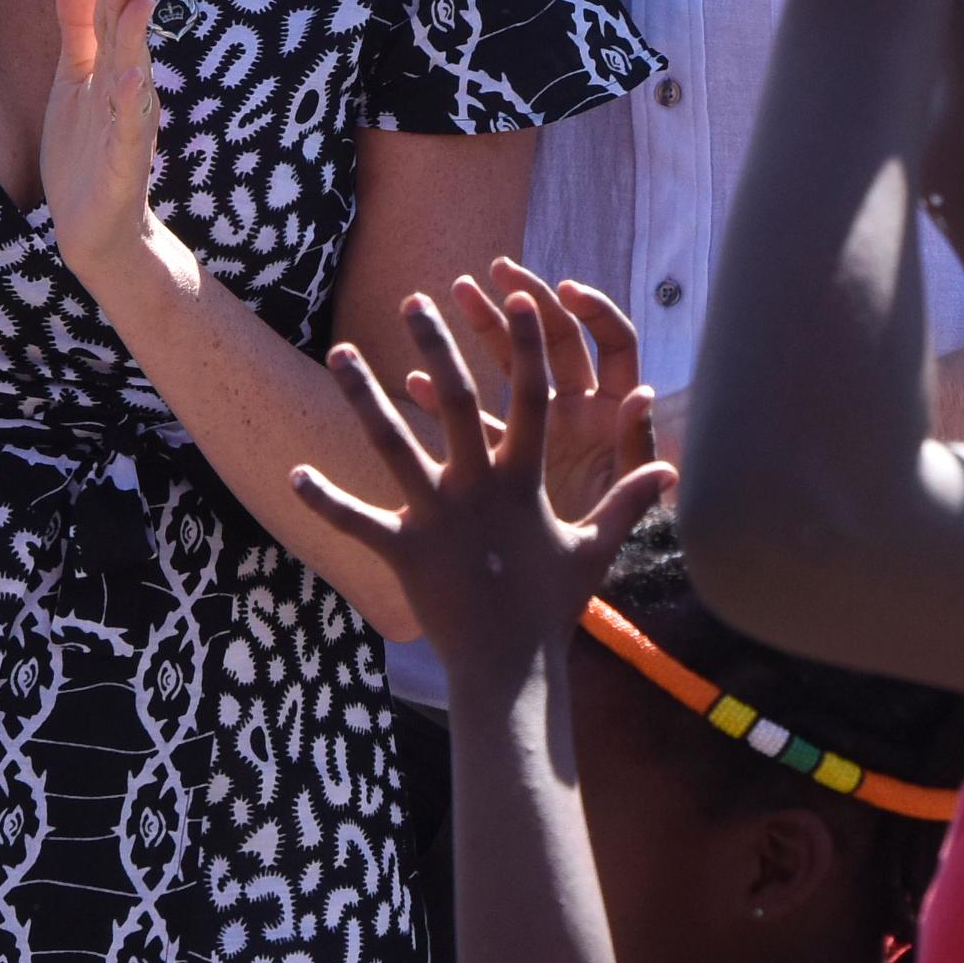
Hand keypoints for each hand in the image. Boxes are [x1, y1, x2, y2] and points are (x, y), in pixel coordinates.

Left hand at [41, 0, 166, 292]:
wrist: (92, 227)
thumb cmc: (85, 147)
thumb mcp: (73, 75)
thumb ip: (77, 19)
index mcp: (112, 69)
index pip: (110, 21)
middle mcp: (126, 93)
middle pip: (125, 42)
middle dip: (124, 3)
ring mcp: (127, 128)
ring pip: (131, 79)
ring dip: (134, 44)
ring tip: (137, 6)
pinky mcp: (124, 165)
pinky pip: (127, 132)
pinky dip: (128, 107)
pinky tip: (126, 82)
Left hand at [294, 290, 678, 689]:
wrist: (510, 667)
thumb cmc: (550, 606)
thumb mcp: (593, 549)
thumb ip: (627, 502)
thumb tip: (672, 470)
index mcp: (523, 480)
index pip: (532, 397)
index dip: (527, 345)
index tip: (519, 295)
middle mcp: (477, 487)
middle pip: (456, 400)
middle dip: (436, 344)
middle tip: (414, 300)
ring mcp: (437, 516)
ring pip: (393, 444)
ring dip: (363, 396)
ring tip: (340, 353)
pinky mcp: (402, 549)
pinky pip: (354, 520)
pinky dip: (323, 498)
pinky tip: (291, 474)